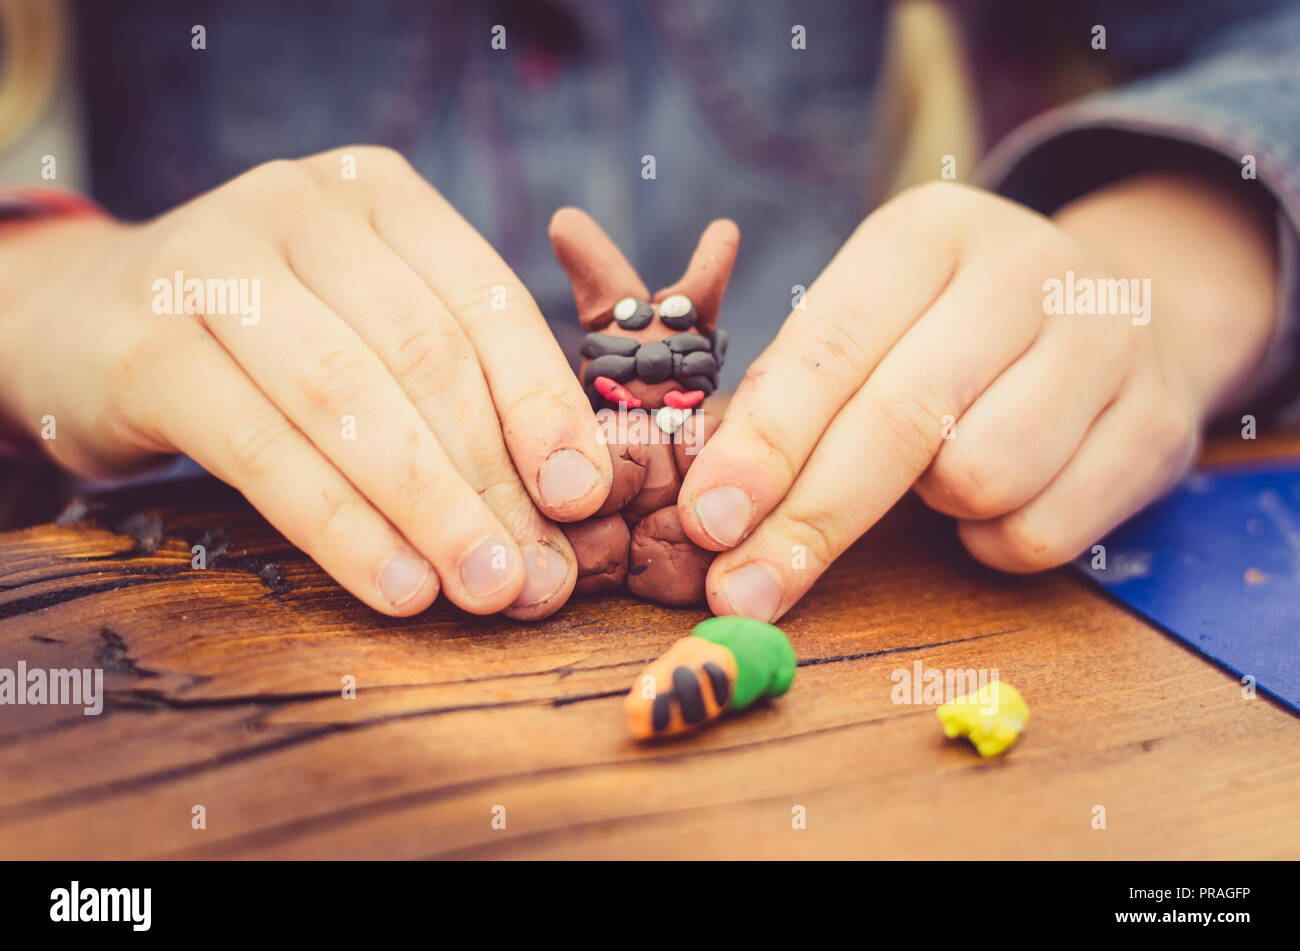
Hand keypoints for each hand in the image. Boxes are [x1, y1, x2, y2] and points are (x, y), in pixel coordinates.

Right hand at [0, 147, 613, 618]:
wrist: (86, 317)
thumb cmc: (266, 334)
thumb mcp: (367, 323)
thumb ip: (458, 389)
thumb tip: (565, 503)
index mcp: (378, 193)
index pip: (483, 301)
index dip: (542, 405)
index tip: (584, 498)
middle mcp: (298, 208)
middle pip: (424, 355)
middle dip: (493, 478)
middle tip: (539, 577)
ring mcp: (214, 266)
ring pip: (349, 399)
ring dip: (431, 508)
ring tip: (485, 589)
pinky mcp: (148, 347)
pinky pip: (262, 448)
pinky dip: (341, 527)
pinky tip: (398, 586)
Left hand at [676, 176, 1277, 620]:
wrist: (1114, 314)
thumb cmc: (947, 331)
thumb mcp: (870, 320)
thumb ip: (793, 395)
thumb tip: (714, 510)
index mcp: (929, 231)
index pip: (830, 348)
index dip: (764, 446)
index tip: (707, 524)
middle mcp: (1024, 269)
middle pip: (898, 422)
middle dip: (809, 520)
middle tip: (743, 592)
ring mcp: (1107, 343)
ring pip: (979, 481)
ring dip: (933, 508)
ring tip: (937, 473)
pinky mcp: (1156, 425)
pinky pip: (1039, 533)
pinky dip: (993, 539)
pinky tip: (996, 498)